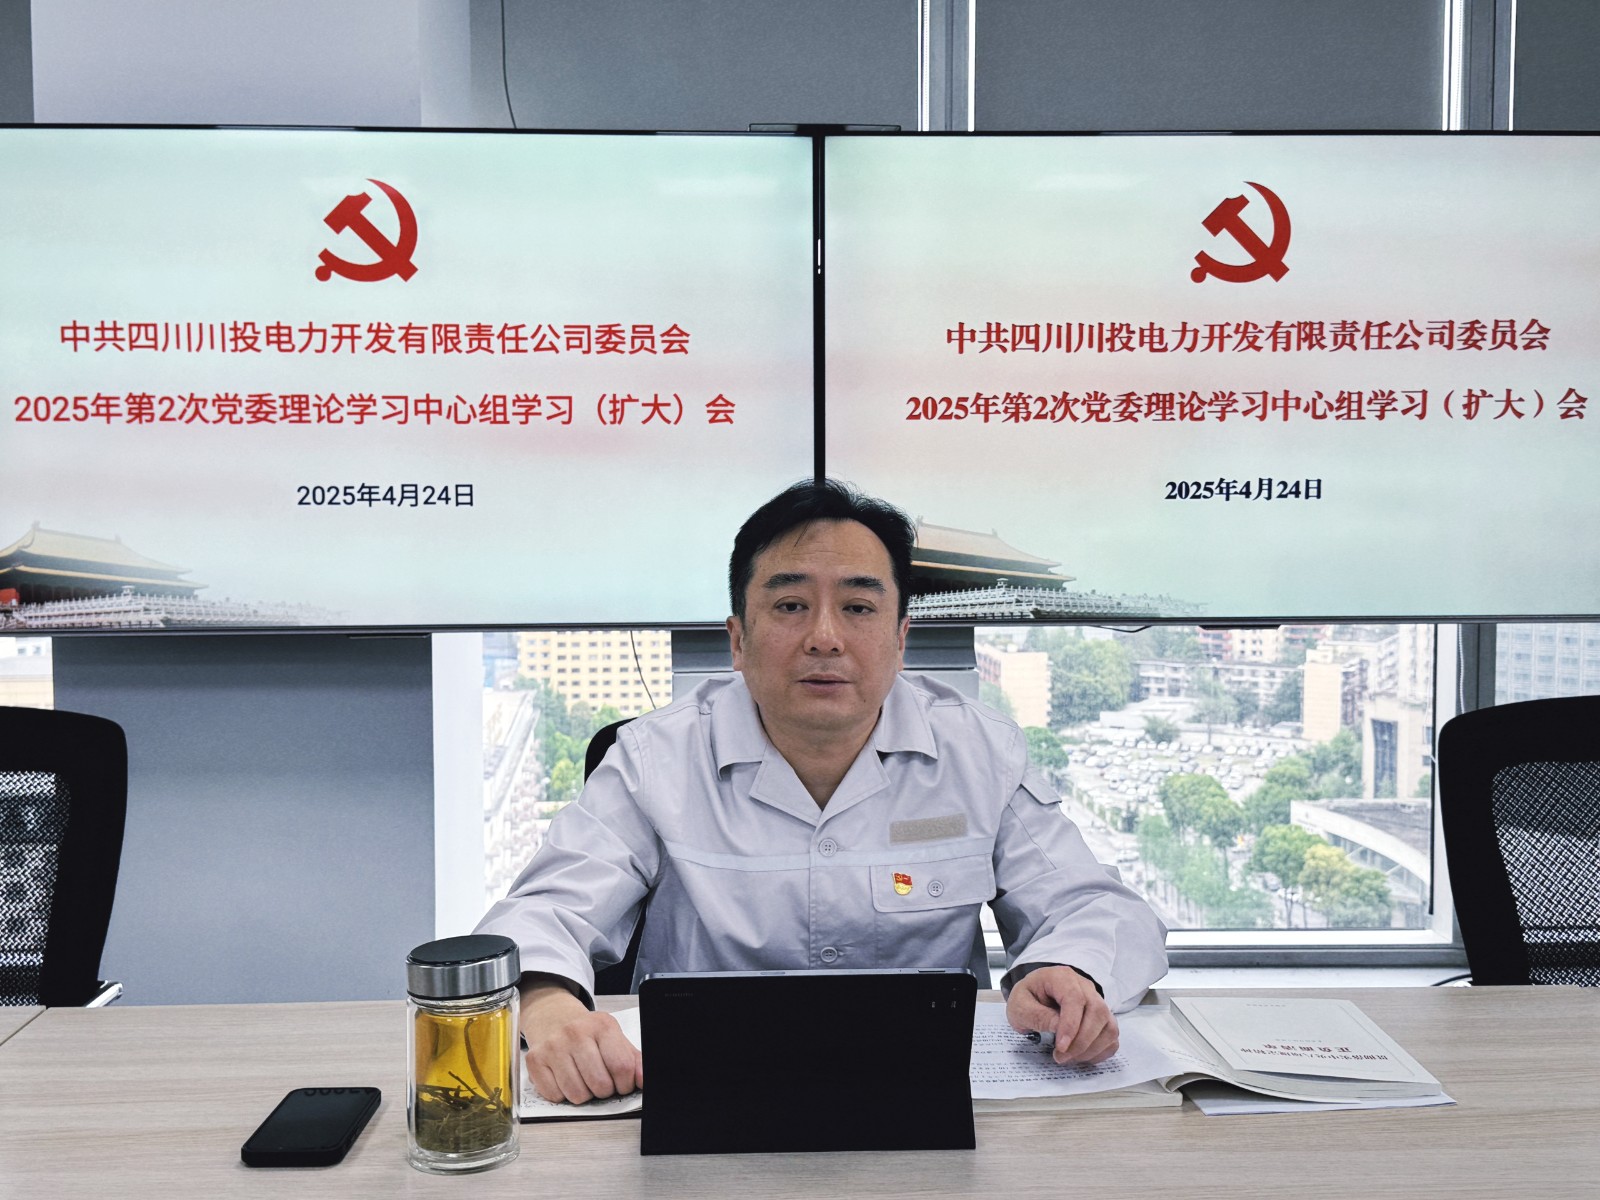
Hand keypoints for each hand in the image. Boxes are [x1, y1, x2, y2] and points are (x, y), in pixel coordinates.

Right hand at [520, 980, 643, 1103]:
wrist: (553, 1018)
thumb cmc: (587, 1034)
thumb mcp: (613, 1038)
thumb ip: (632, 1059)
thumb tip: (644, 1080)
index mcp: (602, 1025)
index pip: (622, 1066)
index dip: (626, 1084)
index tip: (623, 1083)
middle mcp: (576, 1032)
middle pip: (600, 1084)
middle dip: (605, 1091)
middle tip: (601, 1082)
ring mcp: (553, 1046)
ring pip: (577, 1094)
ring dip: (584, 1095)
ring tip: (583, 1079)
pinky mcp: (535, 1060)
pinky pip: (555, 1096)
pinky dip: (563, 1095)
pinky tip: (565, 1078)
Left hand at [1006, 966, 1118, 1065]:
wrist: (1035, 995)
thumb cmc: (1028, 998)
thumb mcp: (1020, 1005)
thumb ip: (1037, 1015)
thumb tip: (1059, 1028)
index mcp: (1061, 977)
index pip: (1075, 998)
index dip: (1071, 1025)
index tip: (1060, 1047)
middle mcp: (1084, 986)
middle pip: (1097, 1012)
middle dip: (1082, 1041)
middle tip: (1061, 1057)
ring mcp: (1097, 1001)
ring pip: (1109, 1025)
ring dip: (1092, 1048)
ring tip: (1069, 1057)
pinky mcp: (1102, 1017)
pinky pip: (1111, 1036)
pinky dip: (1100, 1051)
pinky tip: (1081, 1056)